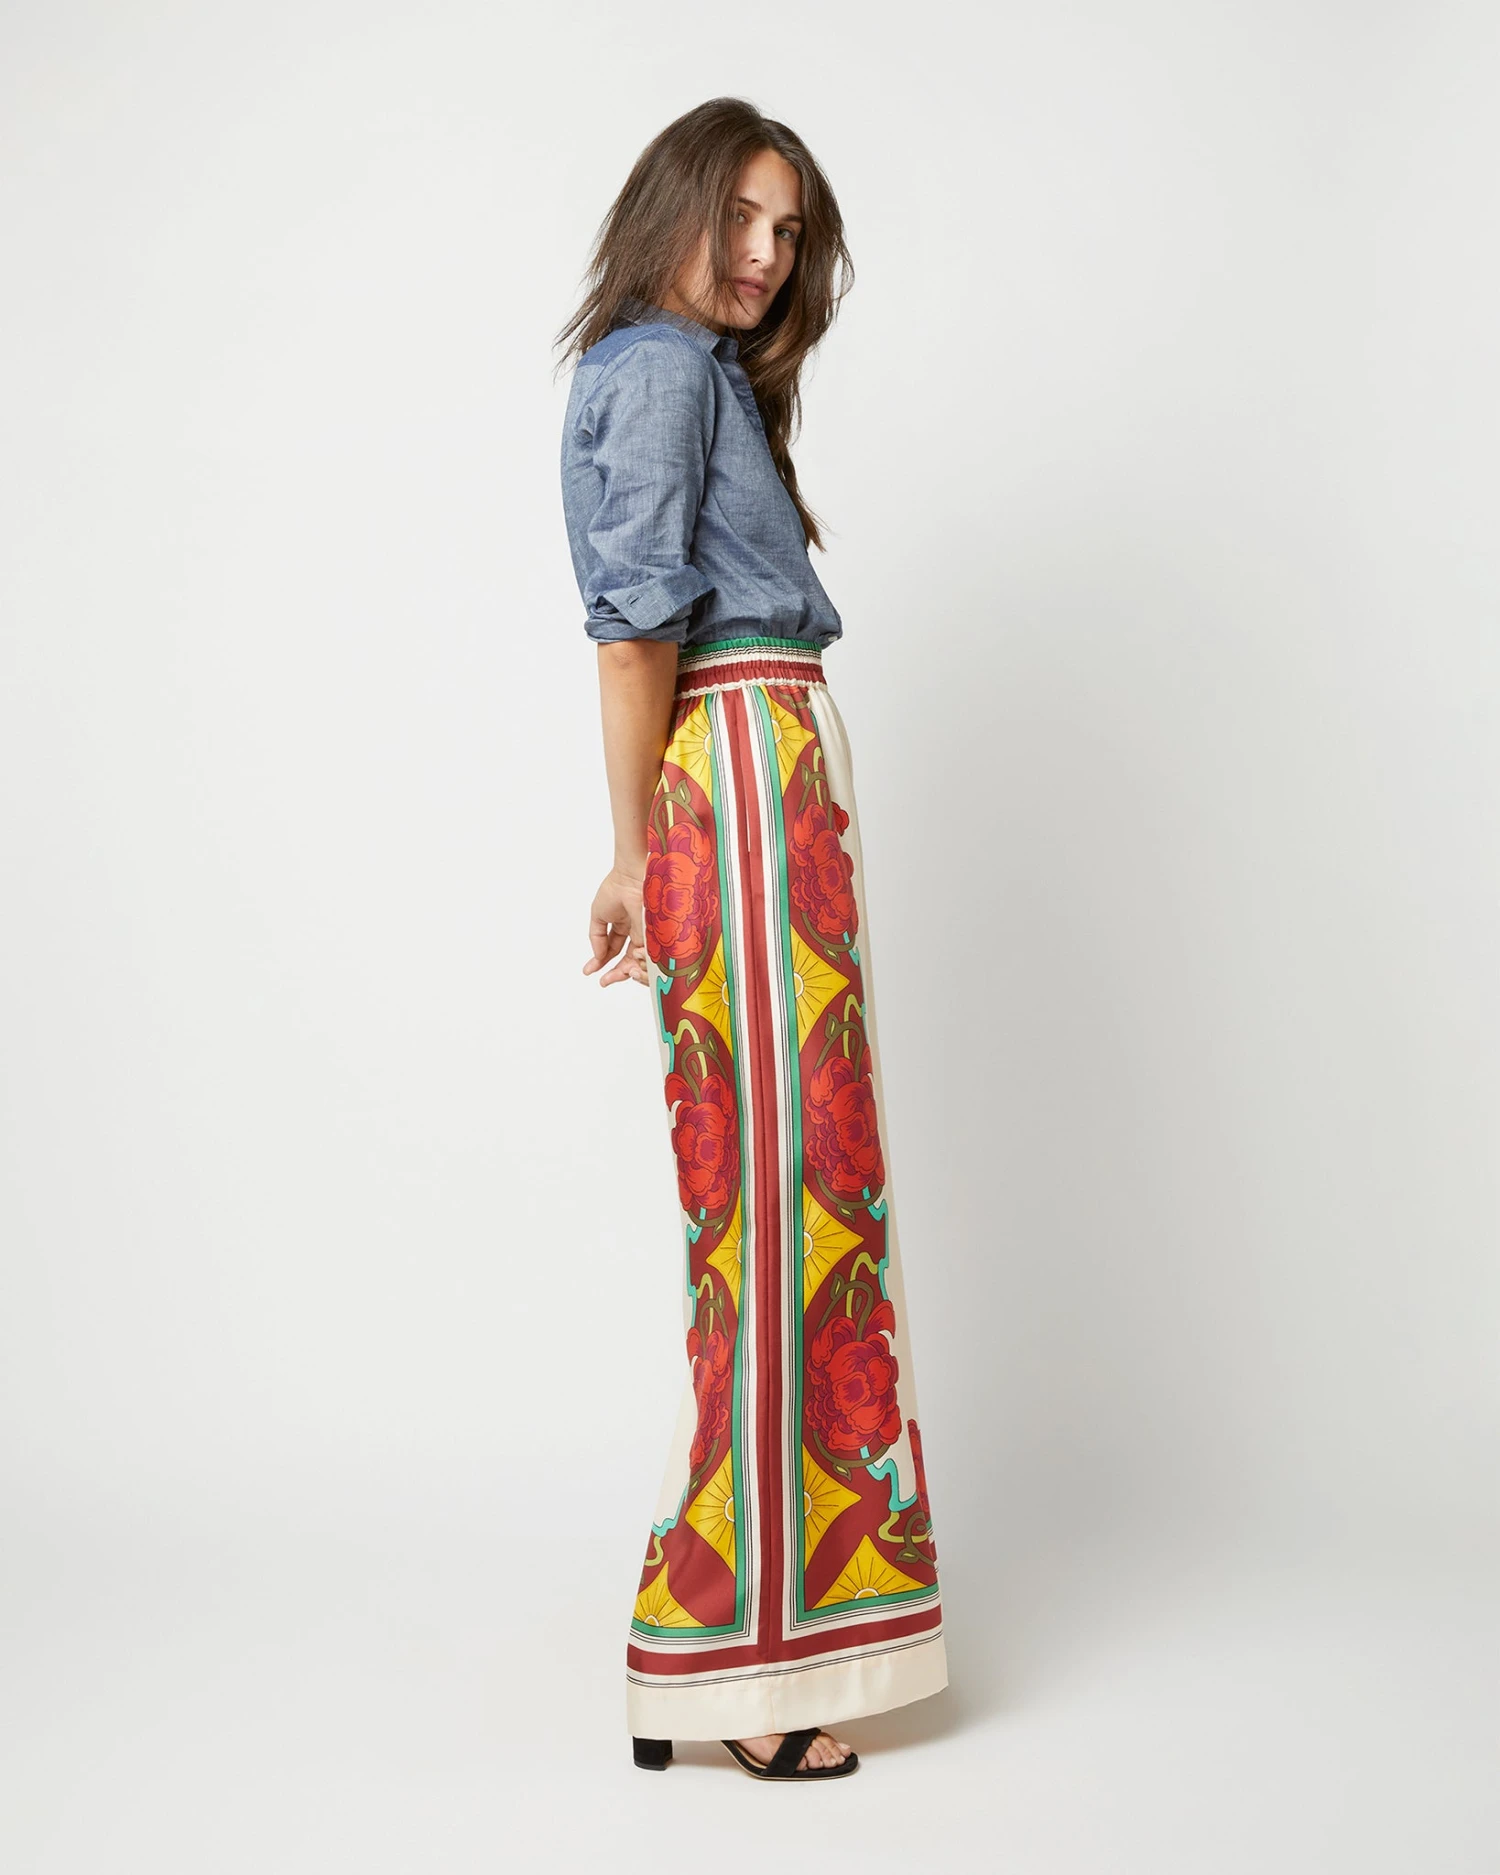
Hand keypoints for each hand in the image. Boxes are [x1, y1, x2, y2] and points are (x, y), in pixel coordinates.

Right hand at [584, 865, 651, 987]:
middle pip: (626, 956)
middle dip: (614, 971)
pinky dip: (636, 965)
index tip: (590, 971)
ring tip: (609, 978)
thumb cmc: (616, 889)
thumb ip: (597, 937)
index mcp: (623, 922)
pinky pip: (647, 956)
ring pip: (636, 959)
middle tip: (604, 981)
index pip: (613, 946)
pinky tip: (626, 971)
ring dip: (623, 971)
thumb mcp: (598, 915)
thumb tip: (597, 957)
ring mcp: (646, 933)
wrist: (632, 878)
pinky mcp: (656, 937)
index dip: (602, 959)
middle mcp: (636, 929)